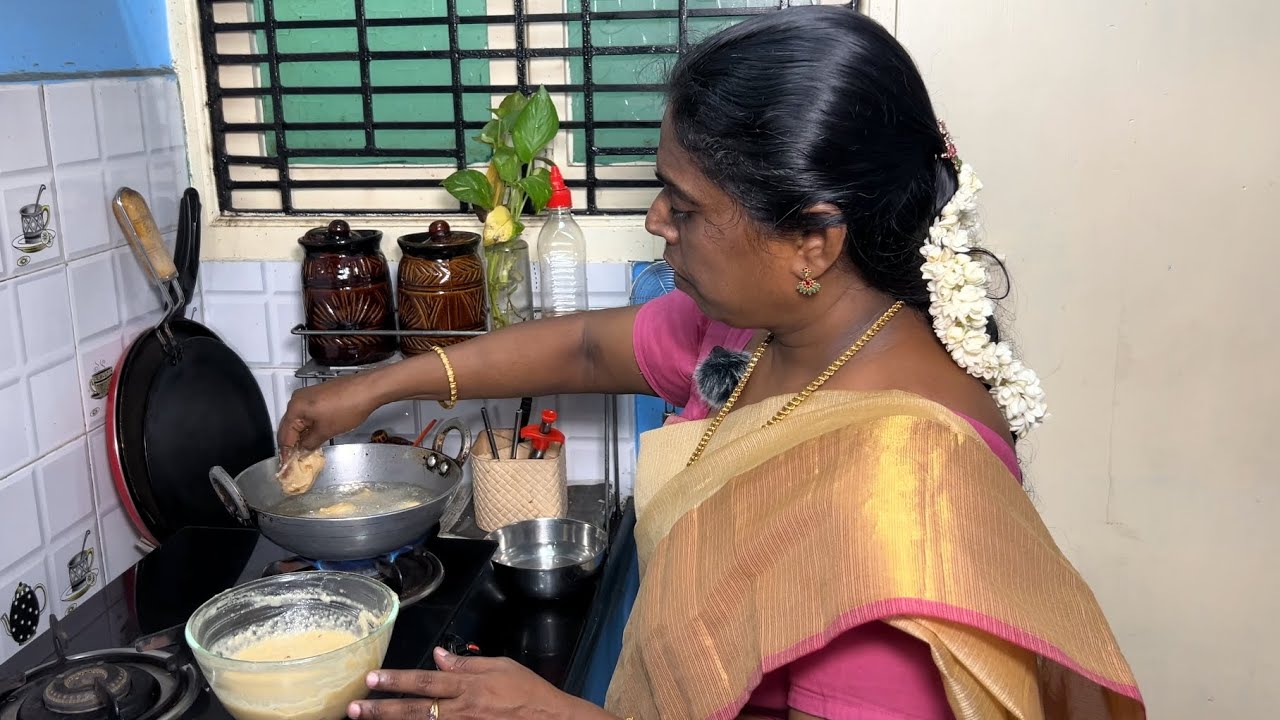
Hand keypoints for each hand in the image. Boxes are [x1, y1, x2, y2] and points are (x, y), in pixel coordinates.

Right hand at [277, 373, 380, 451]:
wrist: (367, 389)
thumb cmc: (348, 406)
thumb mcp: (327, 431)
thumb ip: (310, 443)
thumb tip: (303, 450)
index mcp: (295, 408)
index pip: (284, 435)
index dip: (285, 452)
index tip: (286, 463)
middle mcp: (298, 399)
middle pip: (288, 426)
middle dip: (292, 443)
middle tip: (294, 459)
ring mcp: (308, 395)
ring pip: (299, 420)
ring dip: (301, 435)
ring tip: (304, 451)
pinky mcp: (318, 395)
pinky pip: (307, 414)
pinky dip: (308, 426)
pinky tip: (313, 436)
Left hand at [348, 648, 610, 719]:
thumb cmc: (528, 691)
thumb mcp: (501, 666)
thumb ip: (468, 664)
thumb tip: (441, 656)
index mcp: (469, 686)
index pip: (425, 682)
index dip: (397, 680)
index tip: (373, 679)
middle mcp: (462, 710)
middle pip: (415, 710)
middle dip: (382, 708)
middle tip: (354, 708)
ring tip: (367, 719)